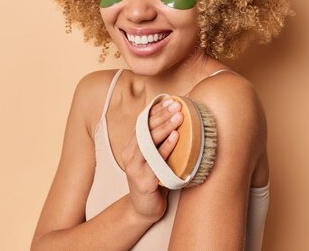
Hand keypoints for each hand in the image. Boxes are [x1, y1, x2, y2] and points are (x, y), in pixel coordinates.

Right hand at [121, 96, 183, 222]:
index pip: (142, 123)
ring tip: (179, 117)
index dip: (156, 110)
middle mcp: (130, 155)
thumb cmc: (153, 179)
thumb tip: (176, 118)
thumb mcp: (154, 157)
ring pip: (148, 143)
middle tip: (177, 105)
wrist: (144, 209)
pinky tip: (176, 137)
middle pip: (145, 130)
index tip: (171, 100)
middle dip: (162, 115)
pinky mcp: (143, 181)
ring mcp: (135, 168)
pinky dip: (166, 147)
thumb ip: (159, 141)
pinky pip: (156, 161)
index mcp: (131, 146)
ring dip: (165, 127)